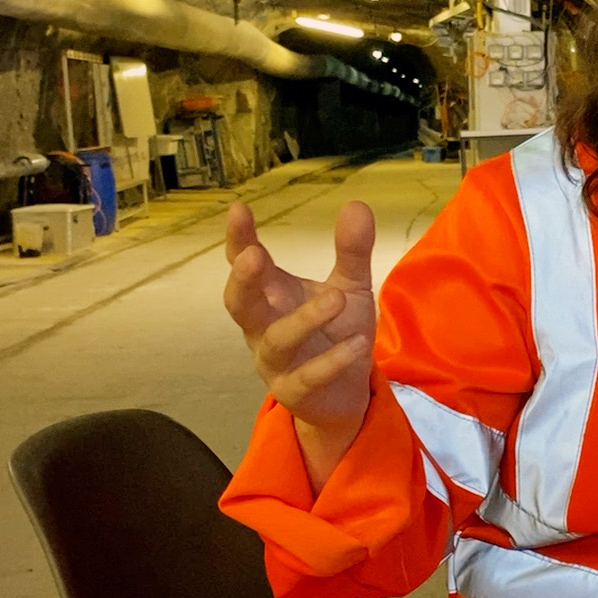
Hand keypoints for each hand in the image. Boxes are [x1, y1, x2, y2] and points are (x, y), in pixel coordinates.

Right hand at [223, 199, 378, 471]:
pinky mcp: (295, 392)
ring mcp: (275, 362)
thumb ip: (352, 251)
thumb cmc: (337, 331)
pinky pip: (308, 377)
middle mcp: (264, 327)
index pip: (246, 264)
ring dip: (304, 320)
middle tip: (253, 256)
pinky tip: (359, 343)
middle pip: (240, 305)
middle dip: (243, 281)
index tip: (238, 210)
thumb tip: (357, 204)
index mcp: (271, 295)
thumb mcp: (350, 287)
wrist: (346, 393)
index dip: (238, 240)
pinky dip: (332, 360)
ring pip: (277, 341)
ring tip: (337, 300)